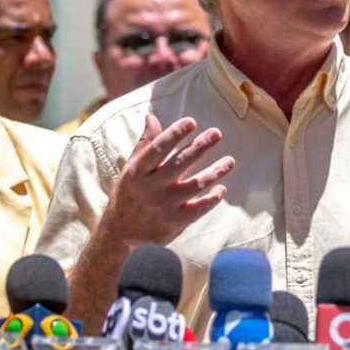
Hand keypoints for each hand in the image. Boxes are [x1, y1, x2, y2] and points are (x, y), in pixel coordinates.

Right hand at [102, 113, 234, 248]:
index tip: (191, 121)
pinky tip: (221, 188)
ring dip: (214, 173)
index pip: (158, 149)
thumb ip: (145, 144)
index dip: (174, 134)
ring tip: (230, 161)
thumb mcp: (132, 168)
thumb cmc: (129, 193)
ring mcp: (163, 206)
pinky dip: (211, 200)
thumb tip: (151, 116)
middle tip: (216, 133)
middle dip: (199, 147)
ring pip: (194, 186)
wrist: (119, 232)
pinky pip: (197, 210)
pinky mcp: (174, 223)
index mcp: (137, 171)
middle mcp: (150, 188)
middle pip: (179, 164)